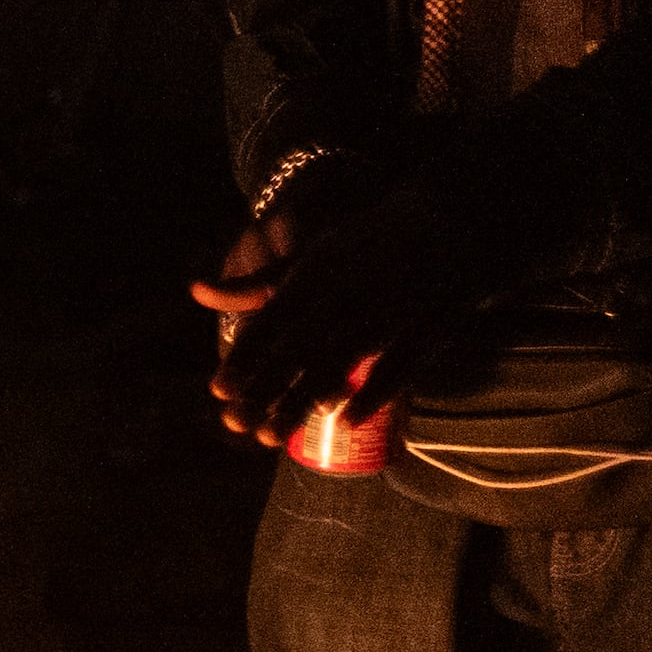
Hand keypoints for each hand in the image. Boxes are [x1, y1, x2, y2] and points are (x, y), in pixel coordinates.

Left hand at [213, 148, 555, 449]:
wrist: (456, 216)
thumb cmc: (368, 244)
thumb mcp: (312, 255)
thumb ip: (259, 283)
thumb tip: (195, 291)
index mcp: (322, 267)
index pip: (272, 317)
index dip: (244, 356)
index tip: (217, 390)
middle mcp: (353, 287)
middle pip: (299, 347)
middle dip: (263, 389)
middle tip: (233, 424)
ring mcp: (395, 303)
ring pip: (341, 360)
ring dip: (302, 400)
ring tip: (270, 436)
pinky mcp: (435, 319)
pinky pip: (401, 362)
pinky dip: (373, 393)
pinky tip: (344, 422)